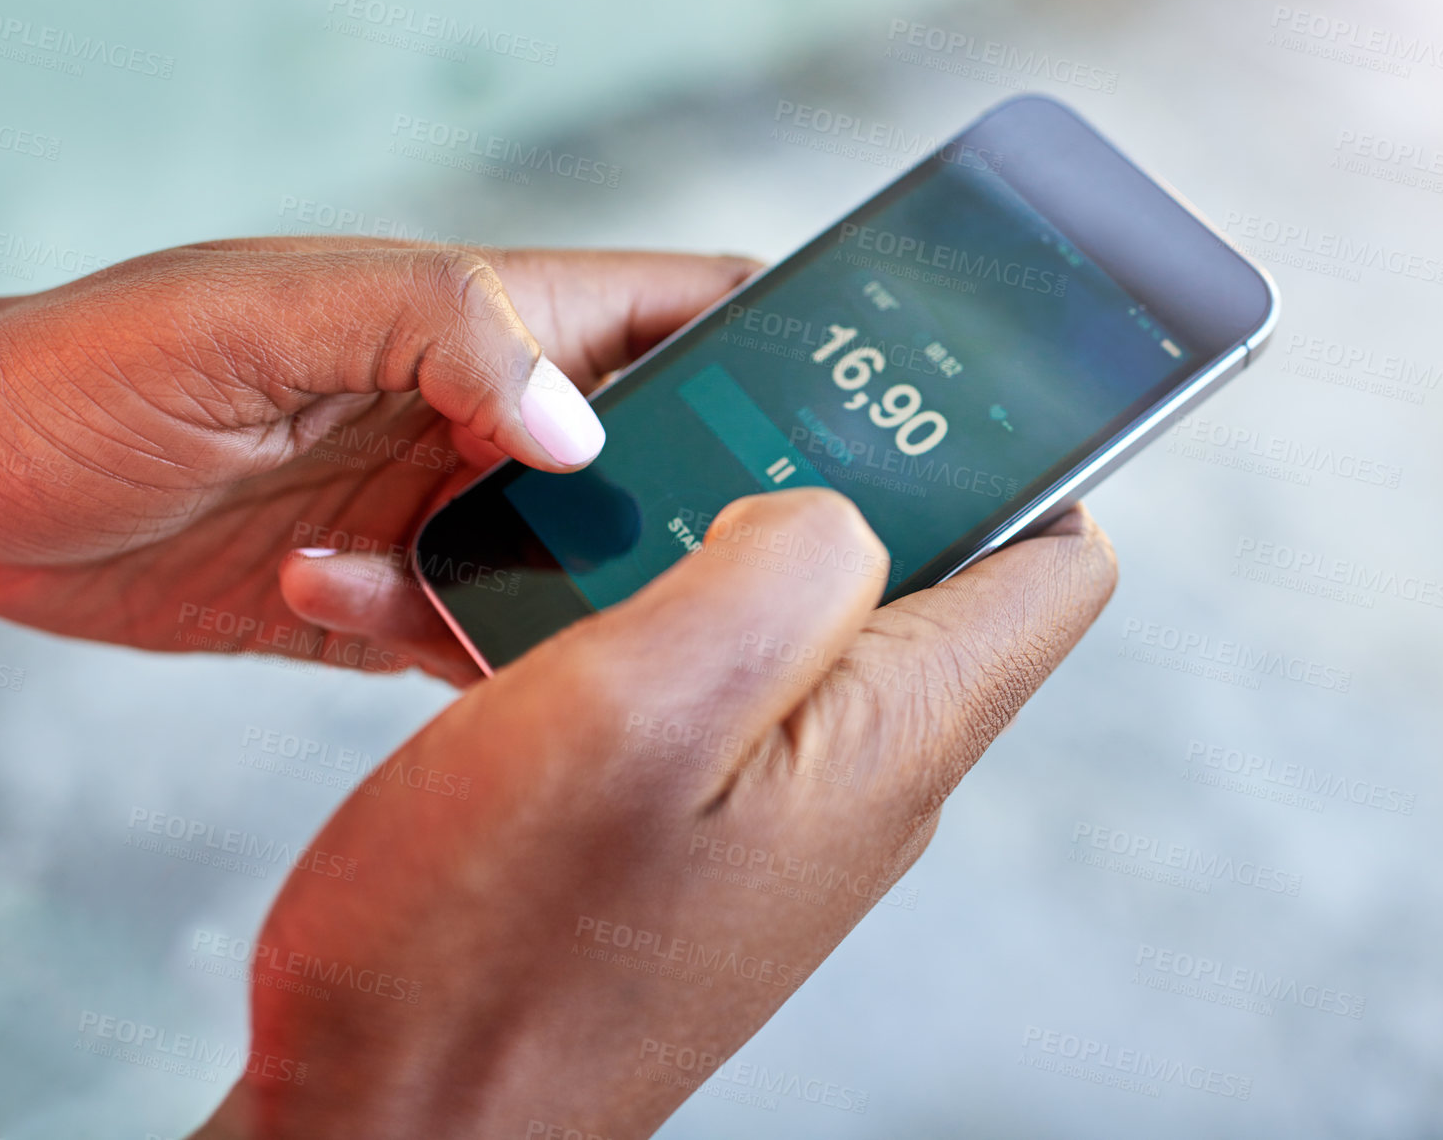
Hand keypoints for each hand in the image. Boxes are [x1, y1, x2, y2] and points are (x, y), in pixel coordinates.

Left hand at [0, 241, 755, 682]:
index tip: (855, 419)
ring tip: (500, 607)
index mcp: (483, 318)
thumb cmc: (85, 363)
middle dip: (699, 515)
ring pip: (577, 569)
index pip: (682, 311)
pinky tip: (343, 599)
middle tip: (718, 578)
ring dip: (562, 605)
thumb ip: (432, 331)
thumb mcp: (258, 312)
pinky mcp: (382, 599)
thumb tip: (576, 426)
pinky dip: (444, 649)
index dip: (778, 349)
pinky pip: (470, 642)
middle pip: (660, 460)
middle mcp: (482, 416)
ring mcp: (440, 511)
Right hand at [191, 487, 1115, 1138]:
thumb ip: (776, 568)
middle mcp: (857, 776)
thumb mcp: (636, 708)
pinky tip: (514, 626)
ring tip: (561, 535)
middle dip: (804, 474)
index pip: (1055, 557)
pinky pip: (692, 690)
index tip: (900, 378)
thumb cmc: (489, 947)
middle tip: (682, 431)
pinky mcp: (688, 835)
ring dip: (678, 549)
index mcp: (889, 736)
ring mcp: (773, 812)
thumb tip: (831, 506)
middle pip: (910, 567)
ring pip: (776, 617)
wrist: (388, 1126)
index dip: (1008, 444)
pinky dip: (616, 628)